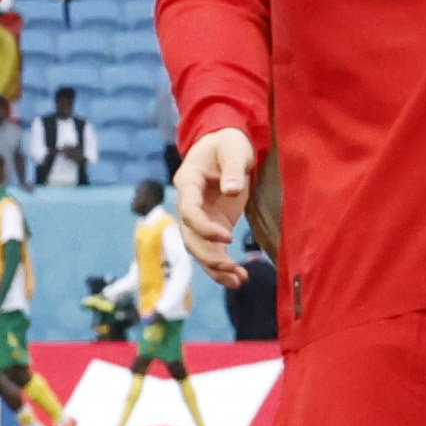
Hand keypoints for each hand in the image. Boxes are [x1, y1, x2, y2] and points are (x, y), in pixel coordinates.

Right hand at [172, 126, 254, 278]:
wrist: (225, 145)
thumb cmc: (228, 144)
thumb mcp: (234, 149)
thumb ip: (232, 169)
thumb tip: (232, 191)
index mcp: (187, 182)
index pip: (188, 210)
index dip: (203, 226)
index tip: (227, 237)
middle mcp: (188, 204)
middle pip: (189, 236)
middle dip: (208, 255)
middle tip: (231, 267)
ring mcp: (200, 217)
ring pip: (199, 248)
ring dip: (215, 267)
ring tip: (238, 281)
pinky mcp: (214, 225)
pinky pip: (213, 249)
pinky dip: (222, 266)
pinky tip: (238, 279)